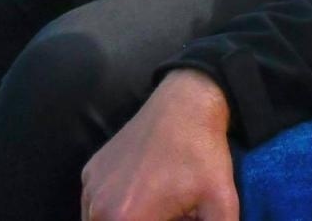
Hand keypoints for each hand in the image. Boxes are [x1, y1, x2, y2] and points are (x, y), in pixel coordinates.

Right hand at [82, 70, 237, 220]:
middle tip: (169, 215)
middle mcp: (99, 208)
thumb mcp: (221, 204)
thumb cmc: (203, 154)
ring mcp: (90, 188)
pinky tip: (143, 197)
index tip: (173, 219)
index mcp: (126, 219)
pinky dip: (113, 212)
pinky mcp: (90, 172)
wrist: (186, 102)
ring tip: (157, 210)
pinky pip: (94, 208)